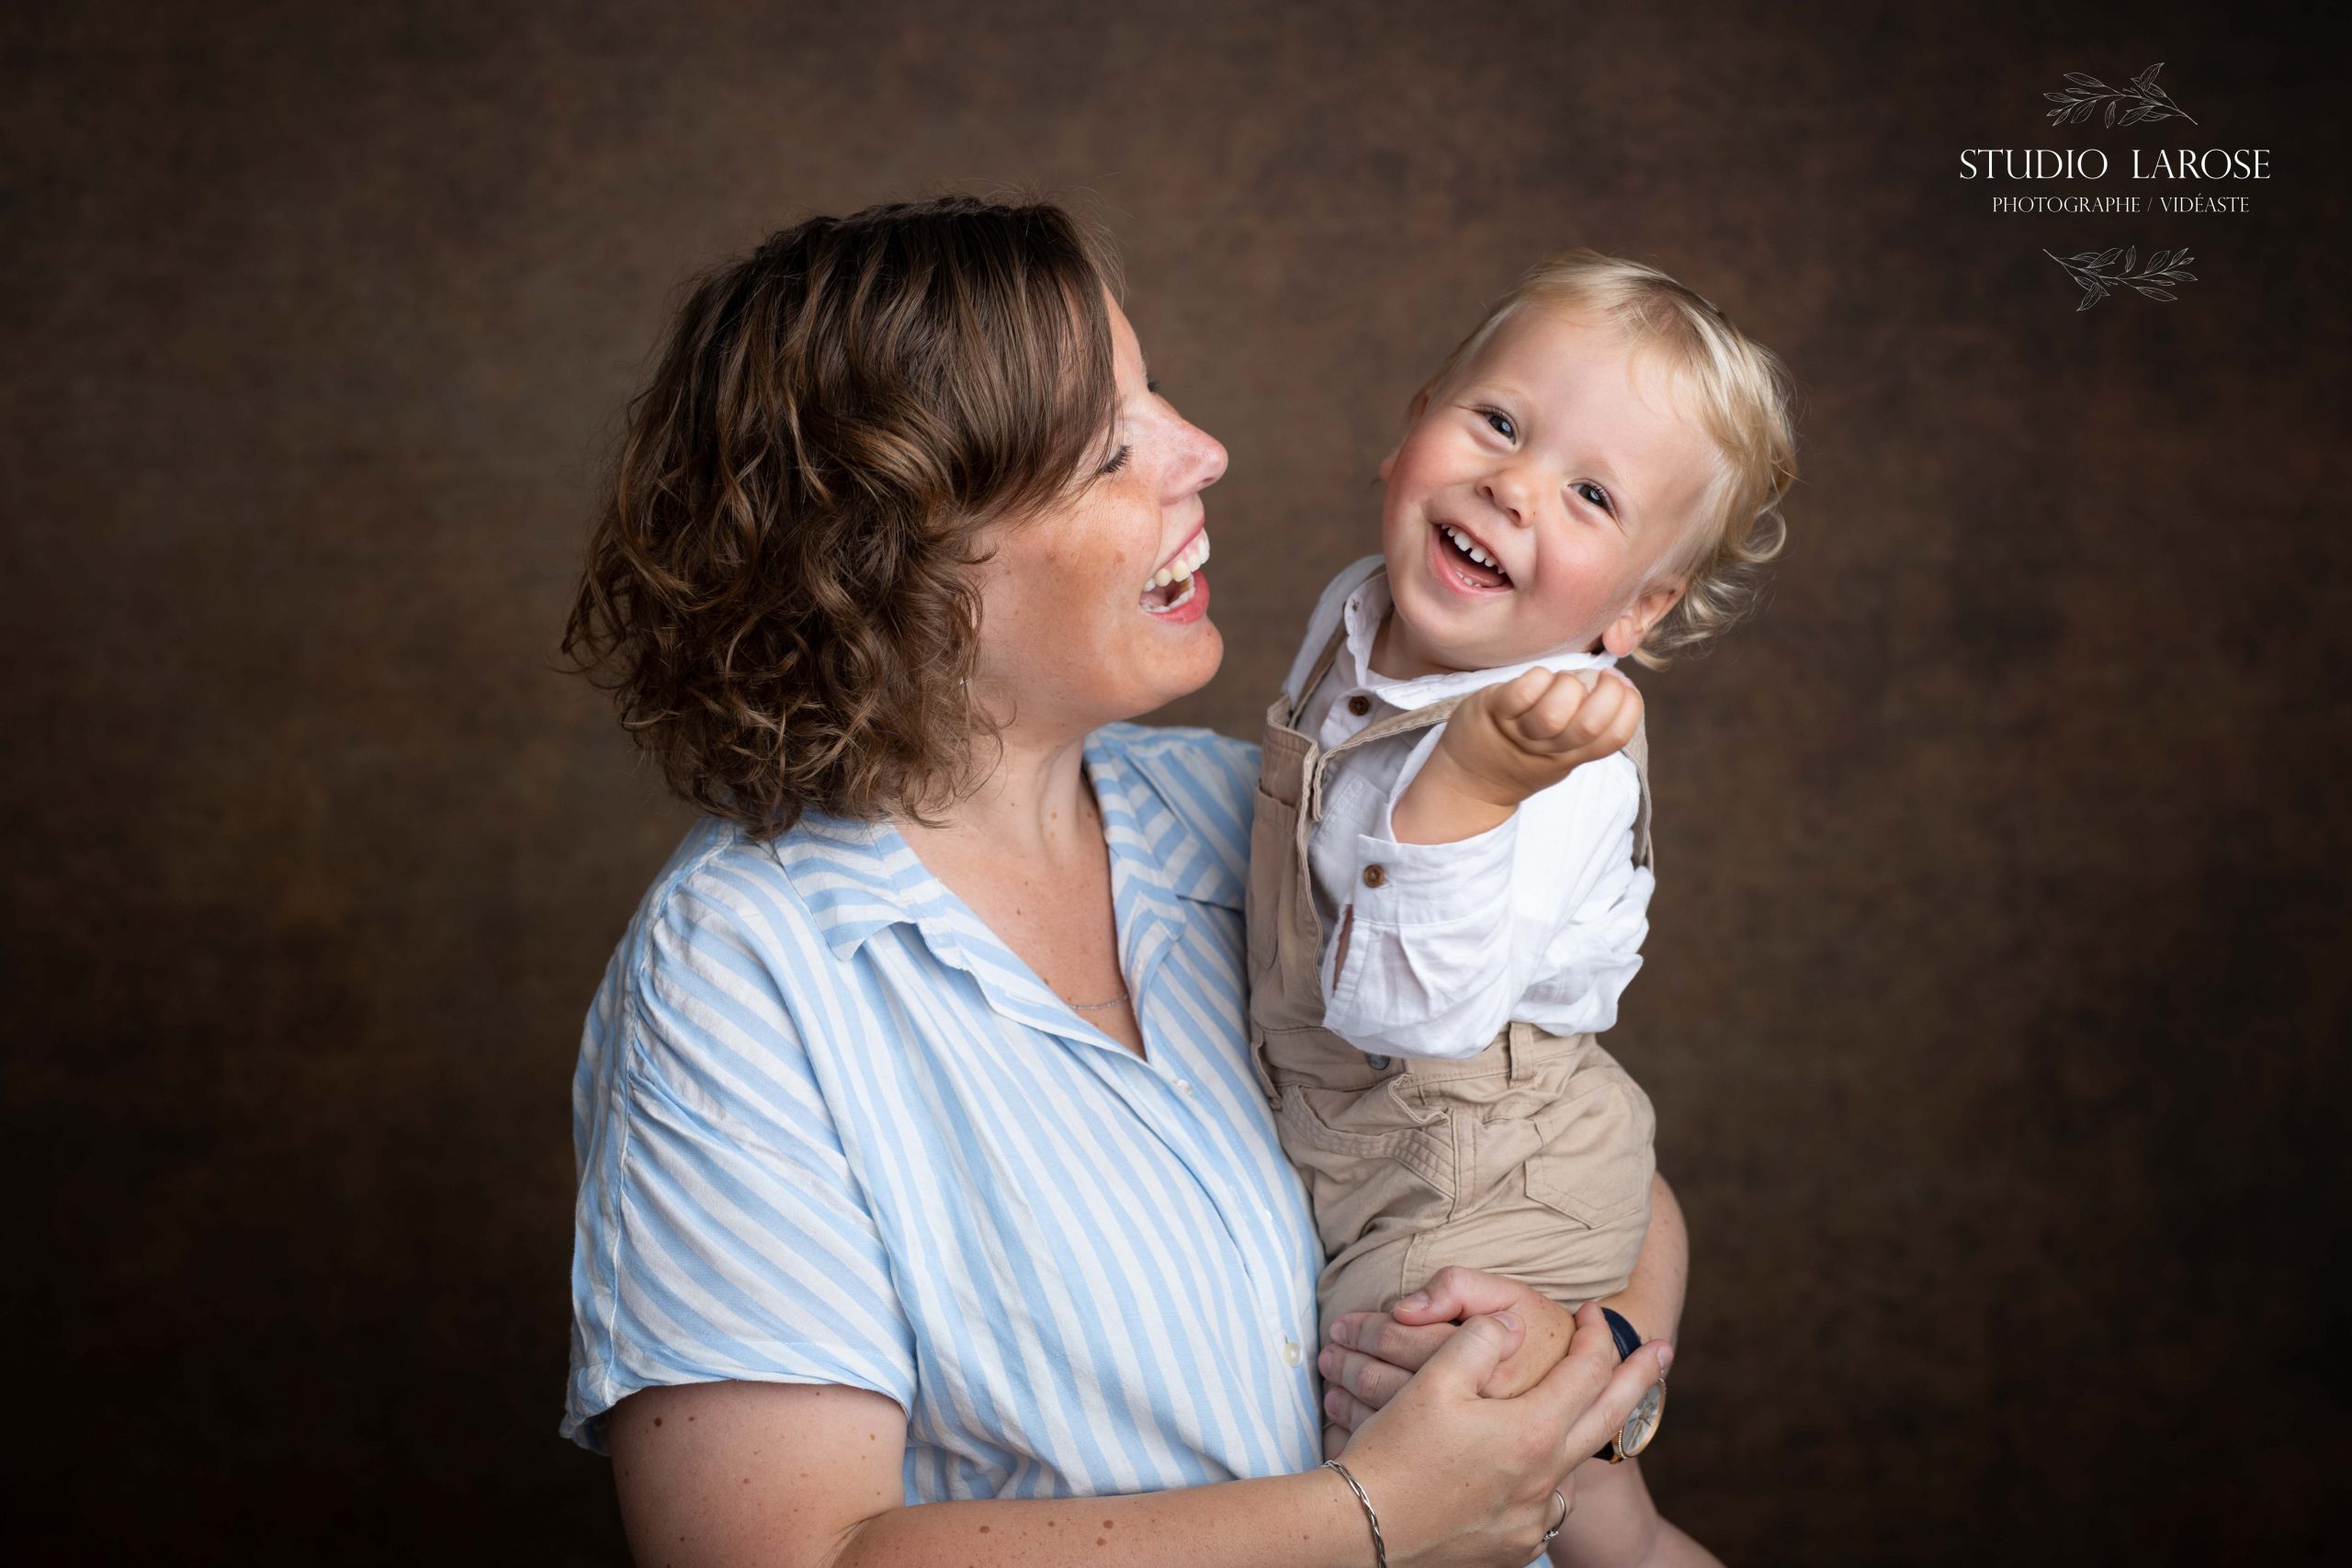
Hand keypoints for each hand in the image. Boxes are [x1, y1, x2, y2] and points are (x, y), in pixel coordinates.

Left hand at [1320, 1268, 1579, 1450]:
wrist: (1591, 1395)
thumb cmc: (1545, 1340)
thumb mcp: (1514, 1297)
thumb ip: (1461, 1287)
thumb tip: (1406, 1309)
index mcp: (1490, 1372)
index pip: (1402, 1340)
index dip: (1365, 1328)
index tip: (1343, 1323)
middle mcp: (1482, 1421)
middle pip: (1384, 1386)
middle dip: (1348, 1365)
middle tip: (1330, 1347)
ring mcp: (1471, 1459)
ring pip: (1383, 1423)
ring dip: (1348, 1392)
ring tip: (1334, 1367)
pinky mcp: (1462, 1482)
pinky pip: (1397, 1460)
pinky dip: (1360, 1434)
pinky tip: (1345, 1414)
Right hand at [1330, 1302, 1672, 1567]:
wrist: (1361, 1530)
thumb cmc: (1394, 1452)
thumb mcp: (1433, 1381)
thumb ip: (1480, 1339)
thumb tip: (1513, 1325)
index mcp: (1532, 1432)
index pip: (1588, 1371)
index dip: (1596, 1334)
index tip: (1595, 1310)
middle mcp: (1545, 1479)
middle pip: (1608, 1418)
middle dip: (1638, 1380)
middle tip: (1661, 1352)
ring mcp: (1533, 1519)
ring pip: (1576, 1469)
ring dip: (1585, 1435)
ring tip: (1585, 1413)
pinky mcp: (1514, 1546)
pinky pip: (1547, 1508)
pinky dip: (1550, 1481)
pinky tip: (1532, 1472)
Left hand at [1433, 667, 1641, 809]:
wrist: (1469, 780)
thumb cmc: (1523, 752)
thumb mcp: (1563, 749)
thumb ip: (1588, 723)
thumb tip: (1621, 683)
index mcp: (1573, 757)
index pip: (1615, 738)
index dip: (1629, 707)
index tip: (1623, 687)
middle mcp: (1549, 749)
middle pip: (1588, 725)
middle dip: (1606, 693)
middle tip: (1602, 678)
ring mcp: (1520, 732)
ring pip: (1553, 712)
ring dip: (1567, 686)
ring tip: (1561, 681)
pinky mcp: (1492, 711)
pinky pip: (1519, 693)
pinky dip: (1536, 678)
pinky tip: (1537, 678)